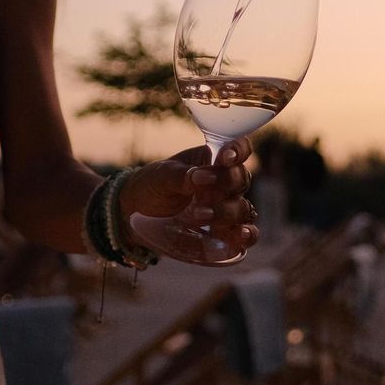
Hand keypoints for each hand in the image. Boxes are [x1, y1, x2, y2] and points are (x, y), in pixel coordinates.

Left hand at [121, 137, 260, 252]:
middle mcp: (224, 183)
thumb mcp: (161, 176)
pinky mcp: (224, 233)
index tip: (226, 158)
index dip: (239, 151)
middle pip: (241, 179)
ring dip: (227, 212)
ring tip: (201, 216)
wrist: (136, 213)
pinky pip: (246, 234)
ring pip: (243, 207)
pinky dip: (248, 235)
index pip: (239, 149)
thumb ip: (182, 175)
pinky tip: (240, 235)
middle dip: (226, 183)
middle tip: (201, 193)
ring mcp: (226, 208)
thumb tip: (202, 177)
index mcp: (212, 160)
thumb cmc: (152, 186)